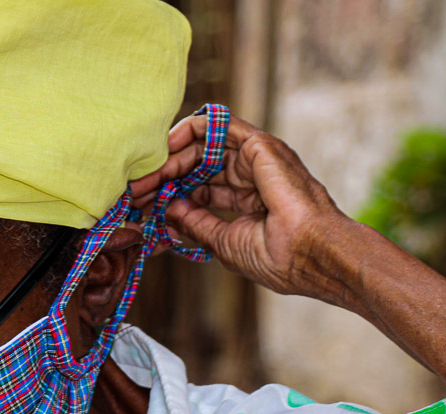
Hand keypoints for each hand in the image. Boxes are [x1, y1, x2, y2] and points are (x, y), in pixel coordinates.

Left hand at [129, 114, 365, 303]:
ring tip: (145, 175)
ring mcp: (257, 158)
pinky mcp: (259, 145)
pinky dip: (189, 131)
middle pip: (197, 165)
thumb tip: (170, 208)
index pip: (201, 188)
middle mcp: (252, 174)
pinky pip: (219, 125)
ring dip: (171, 157)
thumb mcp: (223, 242)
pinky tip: (166, 146)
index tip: (144, 204)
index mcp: (248, 199)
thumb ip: (196, 222)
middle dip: (164, 176)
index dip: (171, 193)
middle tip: (135, 189)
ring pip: (204, 146)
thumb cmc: (279, 256)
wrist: (310, 253)